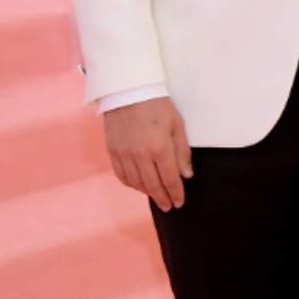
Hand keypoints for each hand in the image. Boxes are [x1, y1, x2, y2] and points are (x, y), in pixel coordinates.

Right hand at [104, 96, 192, 211]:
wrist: (128, 91)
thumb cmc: (158, 105)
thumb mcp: (177, 124)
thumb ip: (182, 152)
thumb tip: (186, 175)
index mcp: (160, 148)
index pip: (170, 179)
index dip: (175, 193)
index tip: (179, 202)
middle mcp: (140, 155)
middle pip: (152, 185)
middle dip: (162, 198)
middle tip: (169, 207)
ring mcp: (124, 155)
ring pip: (136, 183)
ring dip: (147, 192)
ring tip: (156, 196)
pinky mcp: (112, 151)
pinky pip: (122, 175)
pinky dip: (131, 184)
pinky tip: (139, 185)